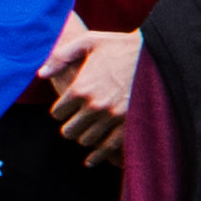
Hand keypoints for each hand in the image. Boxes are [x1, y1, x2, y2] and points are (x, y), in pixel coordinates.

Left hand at [32, 17, 138, 151]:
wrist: (158, 53)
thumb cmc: (121, 45)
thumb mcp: (89, 42)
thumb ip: (61, 56)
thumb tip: (41, 73)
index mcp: (81, 88)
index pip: (57, 113)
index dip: (61, 110)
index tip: (67, 108)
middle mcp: (94, 106)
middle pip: (69, 131)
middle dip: (70, 126)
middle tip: (76, 121)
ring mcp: (112, 118)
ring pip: (86, 140)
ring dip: (85, 136)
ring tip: (89, 130)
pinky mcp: (128, 125)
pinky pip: (106, 149)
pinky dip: (97, 156)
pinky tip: (92, 159)